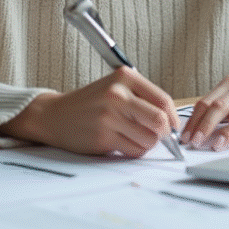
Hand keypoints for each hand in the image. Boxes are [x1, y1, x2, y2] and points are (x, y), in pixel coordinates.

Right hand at [0, 67, 180, 156]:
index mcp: (125, 77)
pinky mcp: (103, 137)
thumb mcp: (116, 88)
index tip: (172, 127)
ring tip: (134, 138)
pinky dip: (134, 151)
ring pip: (149, 139)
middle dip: (164, 134)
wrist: (55, 115)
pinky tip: (122, 144)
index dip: (173, 118)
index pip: (164, 100)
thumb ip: (142, 99)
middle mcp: (117, 94)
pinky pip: (134, 151)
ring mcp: (109, 116)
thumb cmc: (90, 103)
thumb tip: (171, 122)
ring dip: (147, 144)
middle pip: (160, 121)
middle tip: (157, 136)